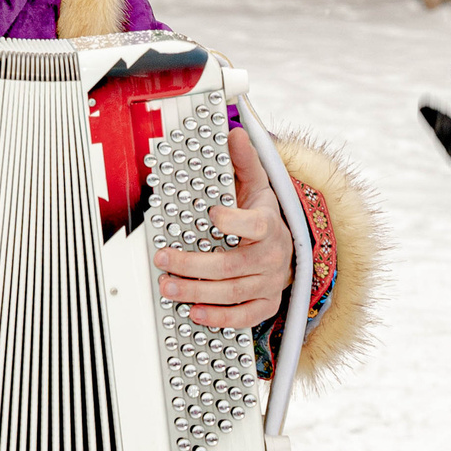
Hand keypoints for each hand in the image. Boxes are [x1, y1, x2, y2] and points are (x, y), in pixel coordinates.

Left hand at [154, 128, 293, 330]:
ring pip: (233, 292)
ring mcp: (270, 283)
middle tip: (163, 259)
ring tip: (168, 286)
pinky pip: (245, 317)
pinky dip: (220, 317)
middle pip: (231, 265)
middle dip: (193, 265)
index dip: (233, 221)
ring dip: (197, 292)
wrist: (287, 248)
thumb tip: (234, 133)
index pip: (256, 224)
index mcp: (269, 225)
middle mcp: (273, 256)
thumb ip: (245, 162)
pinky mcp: (267, 304)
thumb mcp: (258, 186)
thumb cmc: (263, 216)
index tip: (211, 213)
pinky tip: (195, 312)